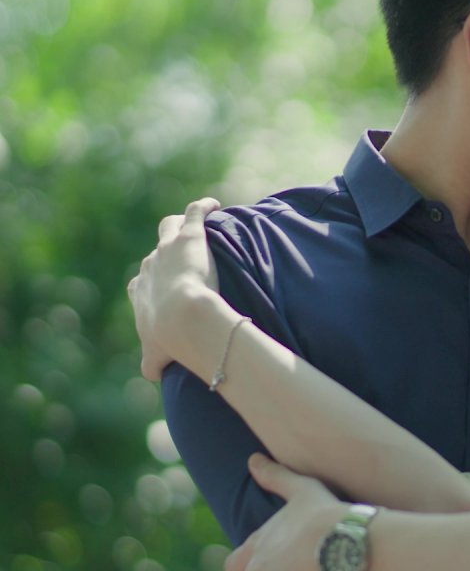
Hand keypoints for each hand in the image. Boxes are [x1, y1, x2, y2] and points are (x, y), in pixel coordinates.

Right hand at [126, 197, 222, 379]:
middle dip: (167, 256)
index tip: (164, 289)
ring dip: (180, 224)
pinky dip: (203, 207)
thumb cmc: (172, 340)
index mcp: (141, 291)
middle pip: (156, 255)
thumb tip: (152, 376)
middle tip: (186, 262)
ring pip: (169, 226)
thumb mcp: (157, 357)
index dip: (151, 284)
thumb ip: (153, 363)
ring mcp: (167, 248)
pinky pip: (194, 213)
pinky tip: (215, 206)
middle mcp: (149, 266)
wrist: (184, 319)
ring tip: (196, 225)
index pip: (140, 283)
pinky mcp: (188, 236)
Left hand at [226, 454, 345, 570]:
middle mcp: (260, 569)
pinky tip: (318, 569)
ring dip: (286, 568)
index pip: (234, 564)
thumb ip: (275, 476)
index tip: (262, 562)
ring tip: (306, 564)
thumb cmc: (323, 514)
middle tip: (289, 562)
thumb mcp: (301, 489)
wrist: (346, 540)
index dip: (244, 564)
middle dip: (266, 567)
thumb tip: (253, 459)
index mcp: (257, 547)